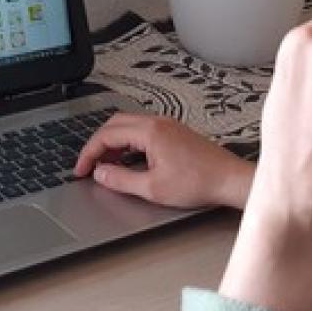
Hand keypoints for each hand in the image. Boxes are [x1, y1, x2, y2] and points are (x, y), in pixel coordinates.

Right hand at [73, 113, 254, 208]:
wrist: (230, 180)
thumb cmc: (199, 182)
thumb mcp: (152, 188)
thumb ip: (120, 180)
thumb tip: (100, 174)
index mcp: (149, 131)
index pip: (106, 135)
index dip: (88, 154)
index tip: (81, 170)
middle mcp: (157, 122)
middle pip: (114, 124)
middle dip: (97, 144)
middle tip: (89, 165)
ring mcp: (167, 125)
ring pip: (128, 126)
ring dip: (112, 143)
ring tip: (106, 165)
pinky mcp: (175, 133)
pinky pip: (142, 131)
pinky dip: (128, 143)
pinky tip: (127, 161)